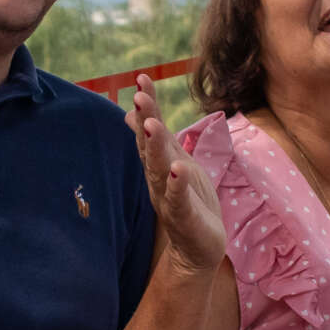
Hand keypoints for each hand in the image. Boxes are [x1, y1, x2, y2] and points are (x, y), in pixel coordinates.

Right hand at [128, 74, 224, 275]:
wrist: (197, 250)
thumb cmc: (187, 203)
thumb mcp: (173, 164)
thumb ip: (156, 141)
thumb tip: (133, 114)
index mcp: (158, 165)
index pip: (149, 131)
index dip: (147, 106)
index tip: (142, 79)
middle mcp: (159, 179)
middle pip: (150, 147)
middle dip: (146, 121)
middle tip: (139, 97)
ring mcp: (170, 199)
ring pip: (160, 170)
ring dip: (156, 148)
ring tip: (153, 126)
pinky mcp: (185, 219)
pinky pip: (179, 200)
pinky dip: (177, 185)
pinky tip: (178, 169)